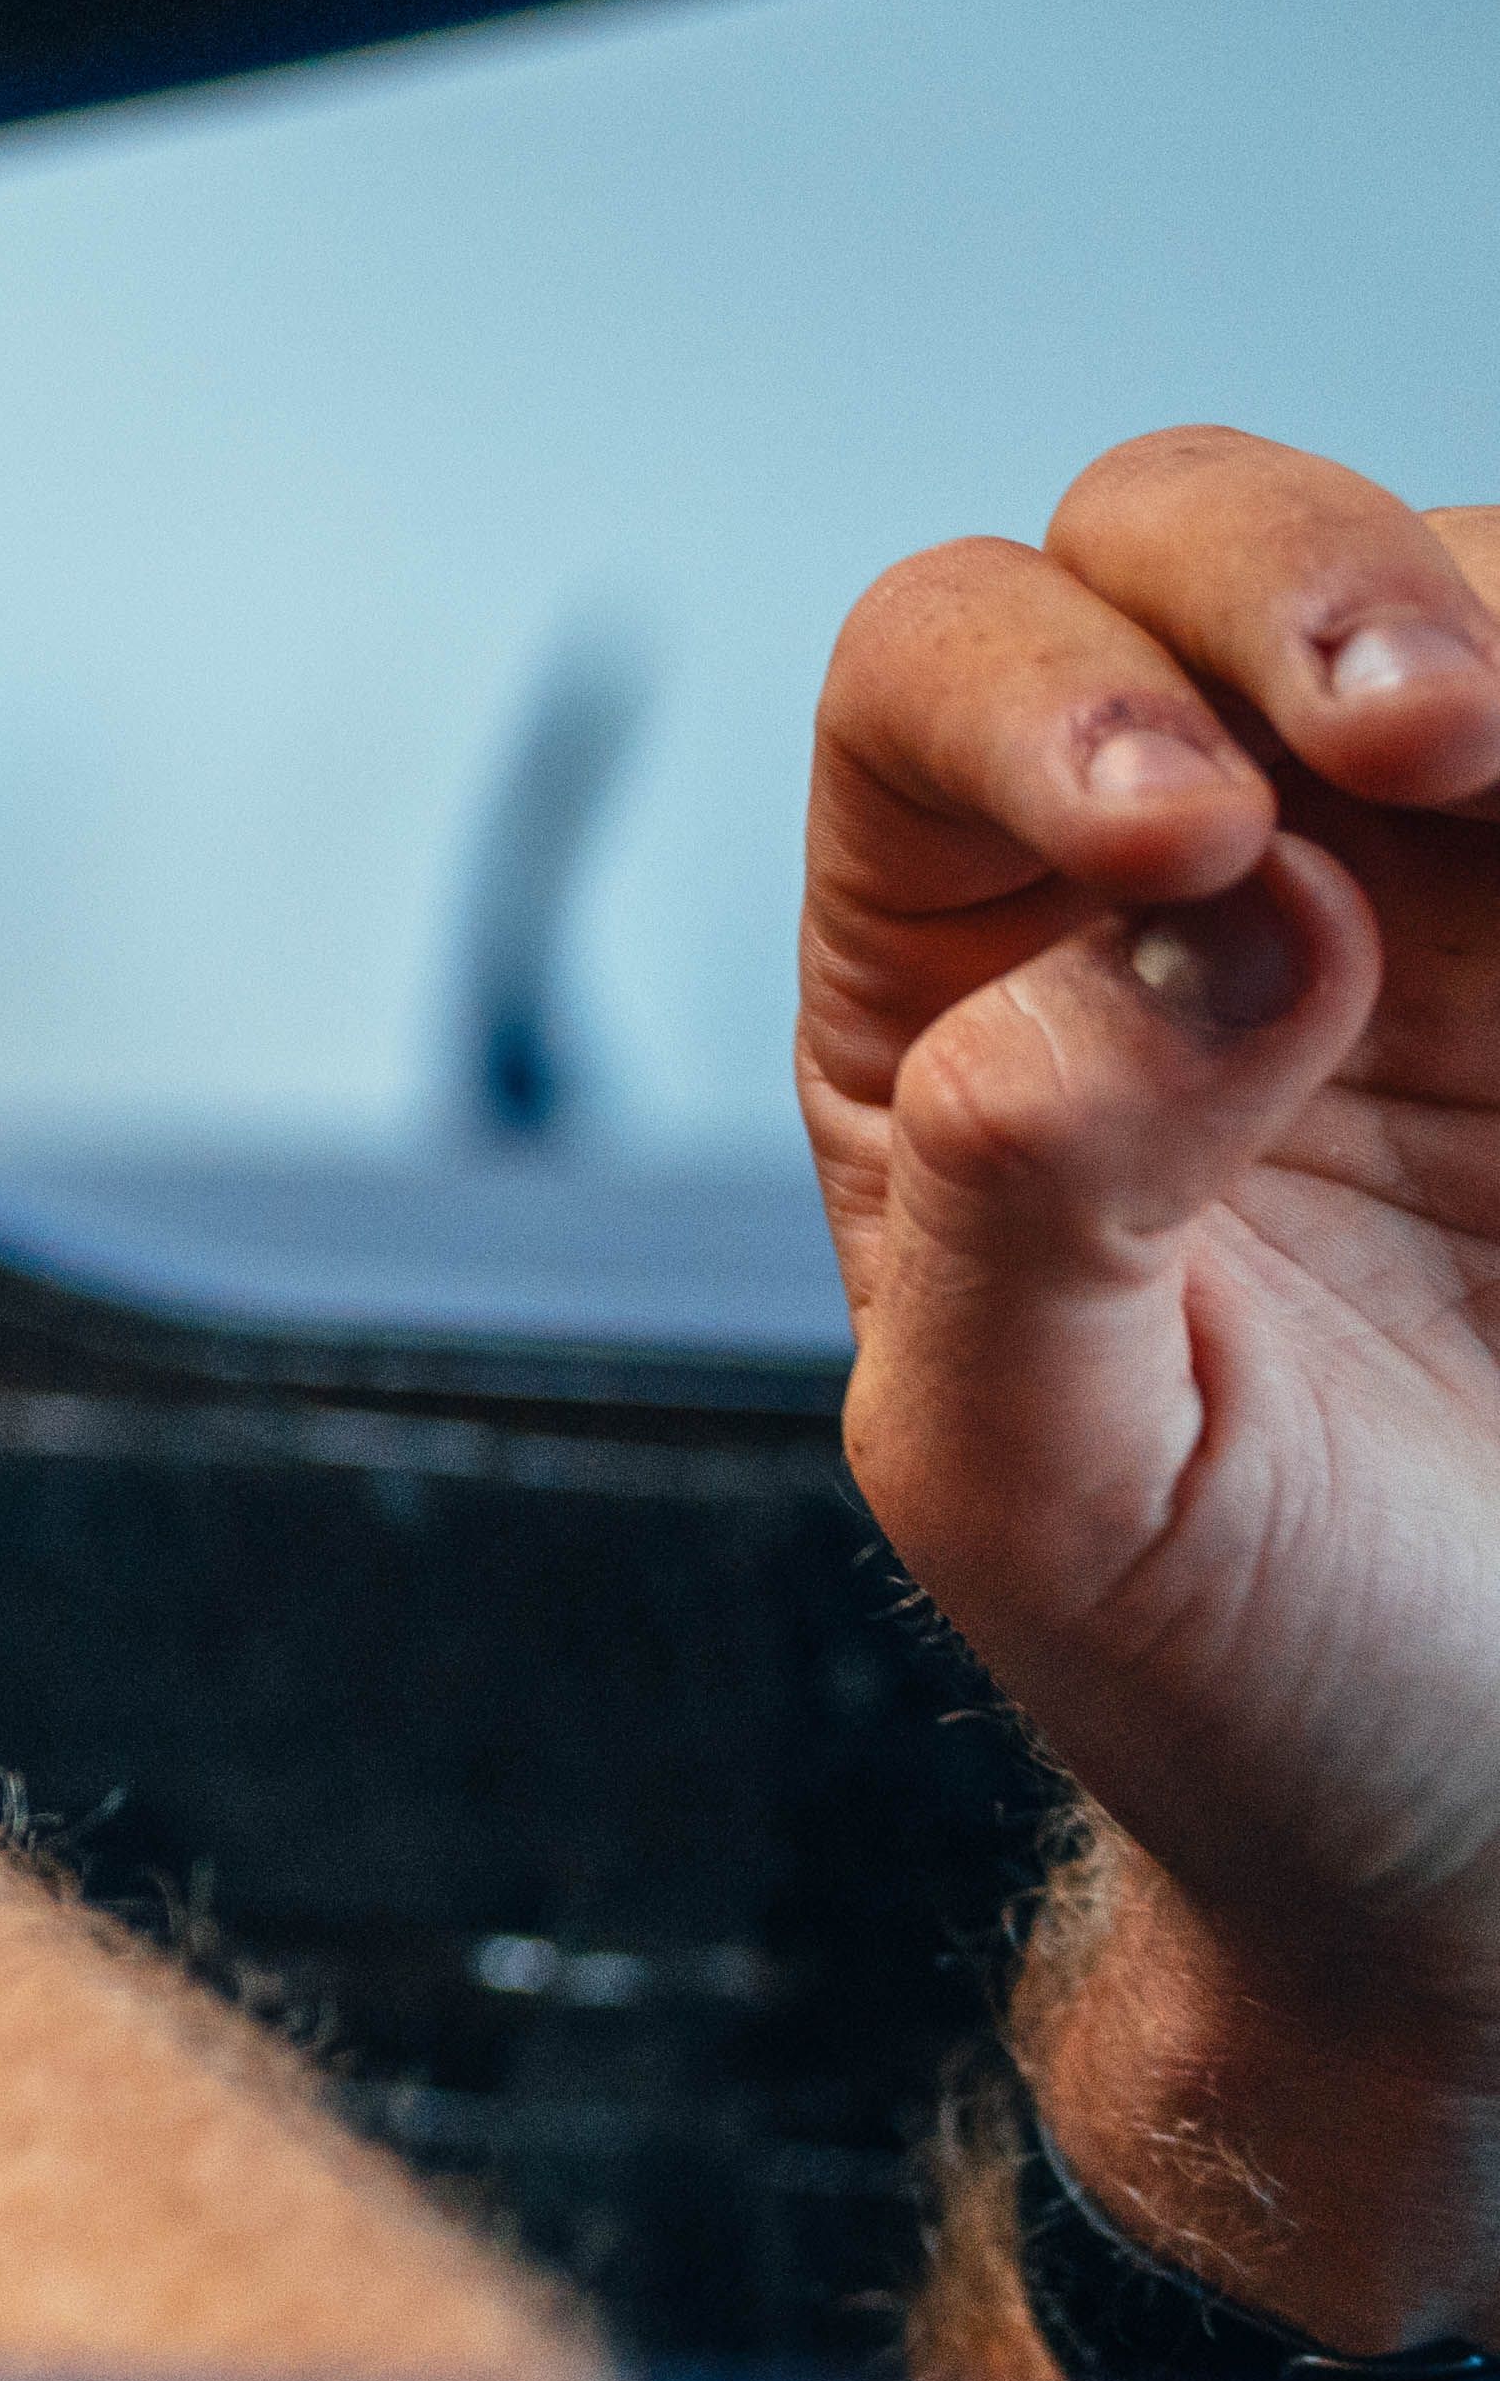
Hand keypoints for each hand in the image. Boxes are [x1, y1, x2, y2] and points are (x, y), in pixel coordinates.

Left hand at [809, 427, 1499, 2349]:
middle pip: (1192, 545)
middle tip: (1413, 726)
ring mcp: (1472, 888)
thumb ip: (1023, 1203)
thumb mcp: (1043, 1483)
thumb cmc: (1225, 1663)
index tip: (1173, 838)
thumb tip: (1178, 941)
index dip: (1038, 695)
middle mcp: (1207, 872)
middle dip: (1297, 574)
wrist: (1495, 1835)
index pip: (936, 683)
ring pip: (1485, 591)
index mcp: (970, 970)